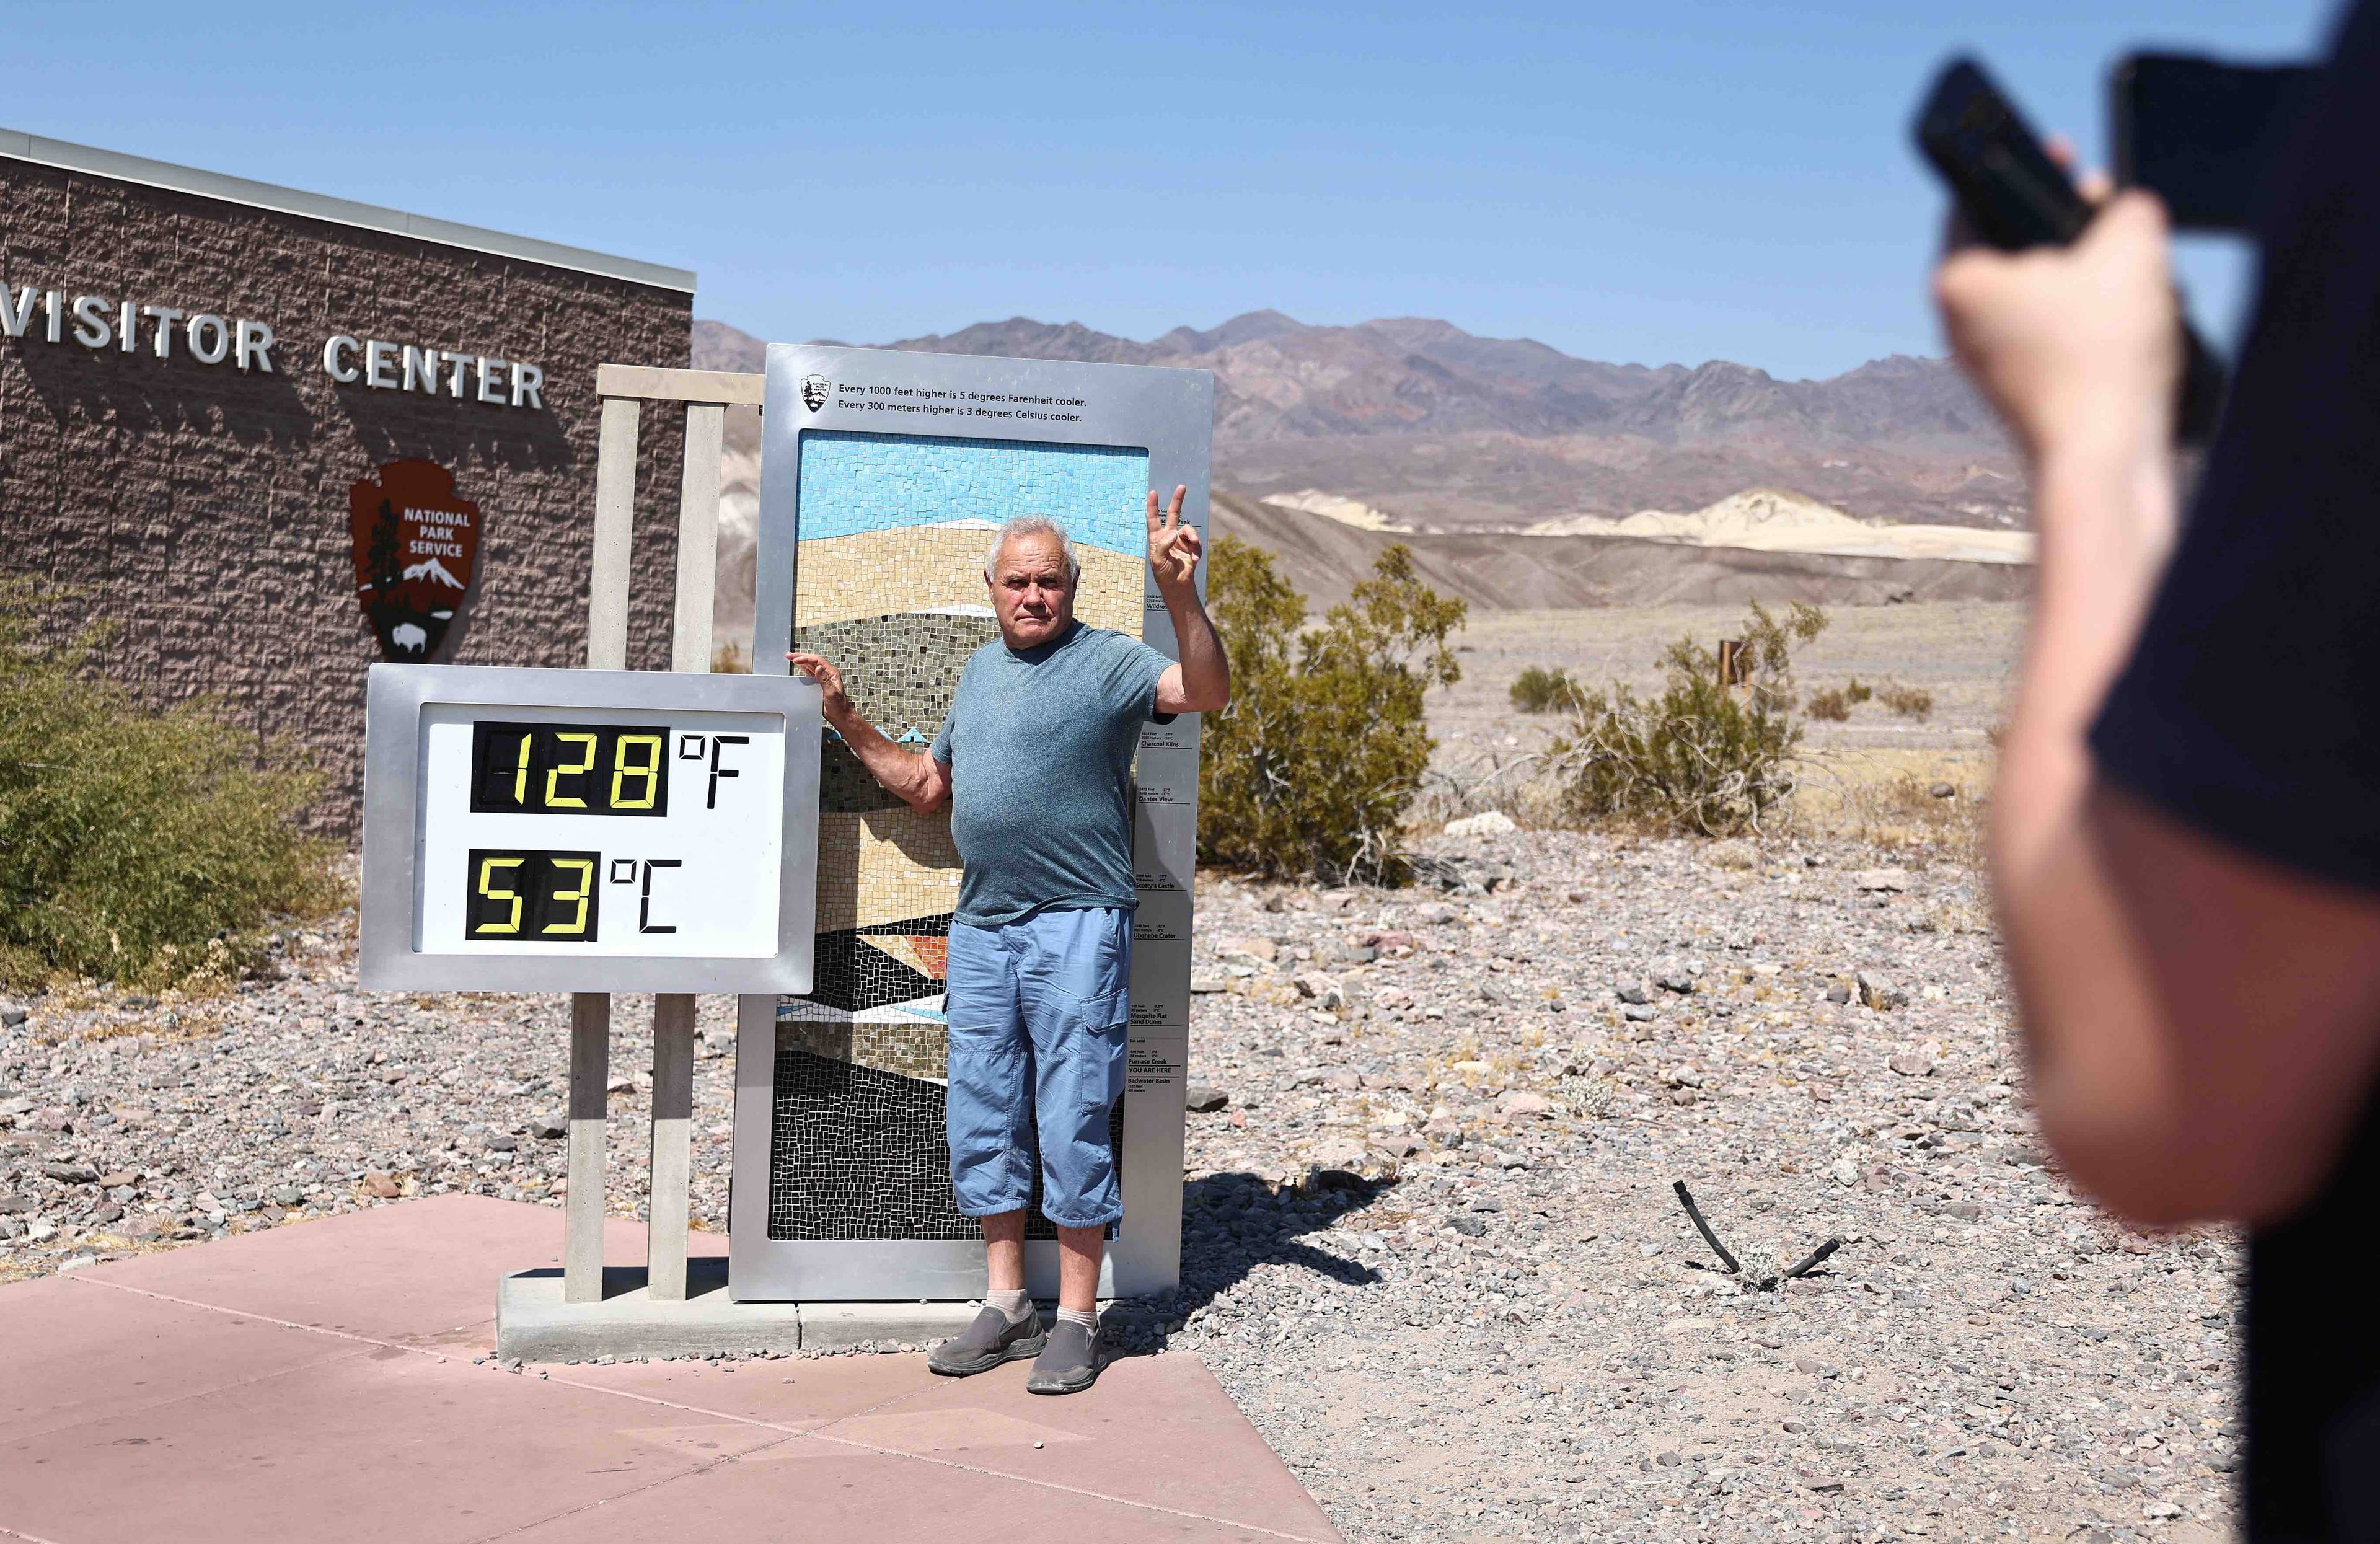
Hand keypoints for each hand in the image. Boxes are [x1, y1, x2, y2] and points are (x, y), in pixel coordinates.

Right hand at [786, 651, 852, 722]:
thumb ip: (824, 680)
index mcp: (831, 673)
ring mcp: (823, 678)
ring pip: (811, 666)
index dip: (806, 658)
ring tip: (791, 658)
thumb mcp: (831, 692)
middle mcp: (827, 674)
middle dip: (800, 657)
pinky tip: (799, 667)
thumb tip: (819, 668)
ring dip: (801, 661)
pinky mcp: (819, 684)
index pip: (817, 661)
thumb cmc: (839, 705)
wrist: (840, 715)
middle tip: (789, 655)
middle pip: (813, 661)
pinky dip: (803, 668)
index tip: (796, 659)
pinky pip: (810, 673)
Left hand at [1146, 485, 1201, 589]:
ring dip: (1192, 535)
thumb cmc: (1163, 574)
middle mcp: (1169, 536)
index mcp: (1157, 538)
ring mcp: (1181, 541)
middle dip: (1177, 500)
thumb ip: (1163, 546)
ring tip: (1194, 543)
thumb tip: (1173, 533)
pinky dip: (1197, 550)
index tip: (1153, 492)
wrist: (1178, 586)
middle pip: (1173, 514)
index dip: (1152, 506)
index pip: (1153, 519)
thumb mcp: (1157, 561)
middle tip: (1182, 486)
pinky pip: (1196, 543)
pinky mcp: (1192, 548)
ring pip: (1189, 529)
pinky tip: (1194, 560)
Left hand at [1933, 189, 2179, 465]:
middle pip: (2018, 247)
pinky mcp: (2022, 390)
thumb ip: (2128, 207)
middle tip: (2116, 215)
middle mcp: (1958, 323)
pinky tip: (2139, 323)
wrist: (2104, 461)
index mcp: (1959, 280)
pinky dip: (2097, 322)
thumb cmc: (2101, 356)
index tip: (2063, 153)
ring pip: (2048, 293)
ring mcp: (1987, 361)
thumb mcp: (2132, 249)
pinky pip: (2060, 335)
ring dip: (2097, 277)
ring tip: (2139, 279)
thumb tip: (2124, 208)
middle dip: (2075, 227)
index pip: (1979, 200)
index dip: (2028, 168)